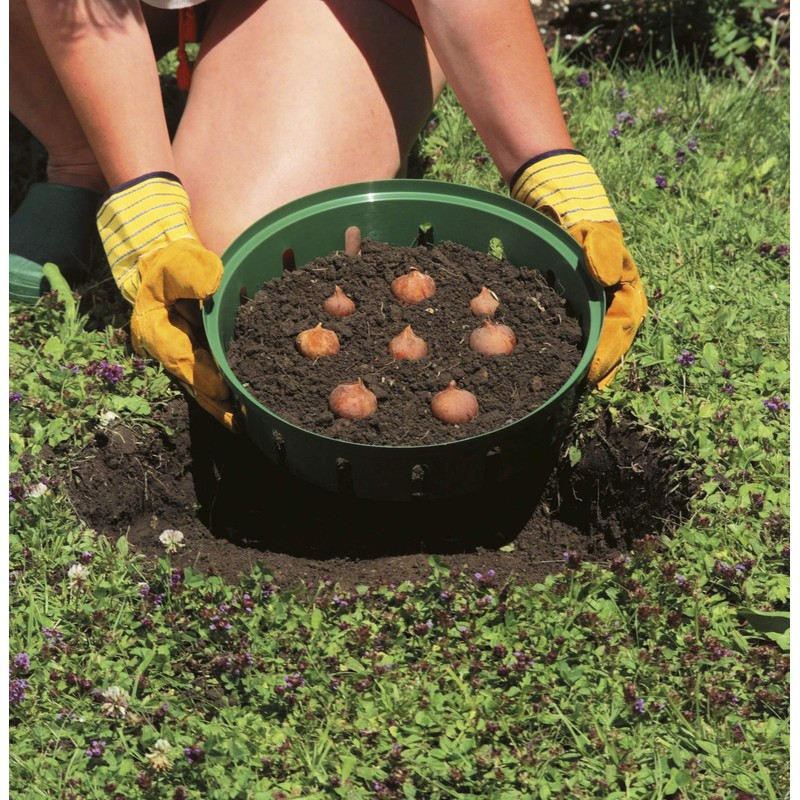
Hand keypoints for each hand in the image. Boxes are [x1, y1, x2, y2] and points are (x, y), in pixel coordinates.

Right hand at [97, 174, 238, 428]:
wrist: (157, 250)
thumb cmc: (165, 256)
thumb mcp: (175, 261)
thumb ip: (191, 273)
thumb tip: (211, 284)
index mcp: (158, 332)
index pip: (185, 364)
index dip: (206, 382)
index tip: (228, 396)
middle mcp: (167, 345)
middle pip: (194, 381)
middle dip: (217, 404)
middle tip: (243, 423)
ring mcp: (180, 345)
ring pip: (201, 378)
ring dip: (222, 397)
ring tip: (247, 416)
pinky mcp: (192, 340)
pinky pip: (209, 365)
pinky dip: (224, 380)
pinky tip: (244, 390)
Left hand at [510, 150, 646, 387]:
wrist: (553, 195)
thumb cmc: (576, 211)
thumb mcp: (589, 226)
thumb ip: (600, 248)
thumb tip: (607, 277)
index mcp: (623, 281)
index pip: (622, 323)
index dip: (610, 350)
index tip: (596, 372)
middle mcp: (611, 293)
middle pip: (613, 335)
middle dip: (604, 363)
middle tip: (590, 388)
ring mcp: (591, 296)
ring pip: (595, 333)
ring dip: (590, 359)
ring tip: (579, 385)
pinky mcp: (570, 296)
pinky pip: (574, 325)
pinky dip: (570, 344)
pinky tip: (557, 362)